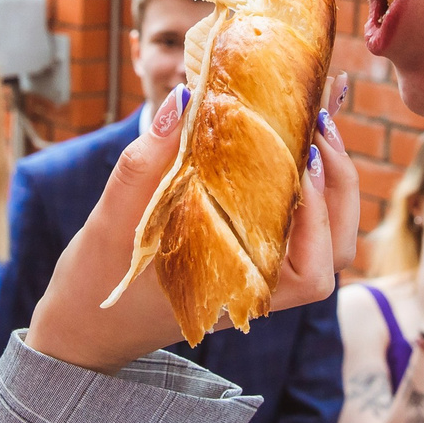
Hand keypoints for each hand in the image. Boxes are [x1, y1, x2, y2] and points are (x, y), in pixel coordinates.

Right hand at [28, 84, 359, 372]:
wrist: (84, 323)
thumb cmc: (98, 280)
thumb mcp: (113, 218)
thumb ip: (147, 161)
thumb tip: (185, 99)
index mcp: (235, 292)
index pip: (311, 265)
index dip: (319, 207)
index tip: (303, 152)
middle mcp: (257, 290)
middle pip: (335, 251)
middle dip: (339, 185)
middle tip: (319, 123)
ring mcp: (257, 276)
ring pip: (325, 241)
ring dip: (331, 186)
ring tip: (314, 128)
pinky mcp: (248, 257)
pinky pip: (296, 227)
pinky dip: (307, 187)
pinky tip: (291, 143)